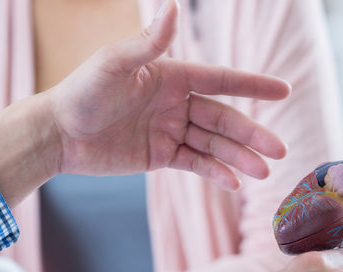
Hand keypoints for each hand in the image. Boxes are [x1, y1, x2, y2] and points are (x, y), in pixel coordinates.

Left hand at [48, 0, 290, 190]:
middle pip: (223, 118)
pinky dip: (214, 172)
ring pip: (213, 144)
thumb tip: (173, 6)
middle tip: (279, 151)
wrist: (58, 134)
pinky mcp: (159, 155)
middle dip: (252, 134)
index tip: (285, 91)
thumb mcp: (114, 64)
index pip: (221, 80)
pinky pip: (194, 163)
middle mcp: (175, 102)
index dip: (253, 85)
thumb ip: (147, 41)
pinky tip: (233, 182)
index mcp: (171, 75)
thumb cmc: (81, 92)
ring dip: (238, 157)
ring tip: (264, 172)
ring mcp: (169, 130)